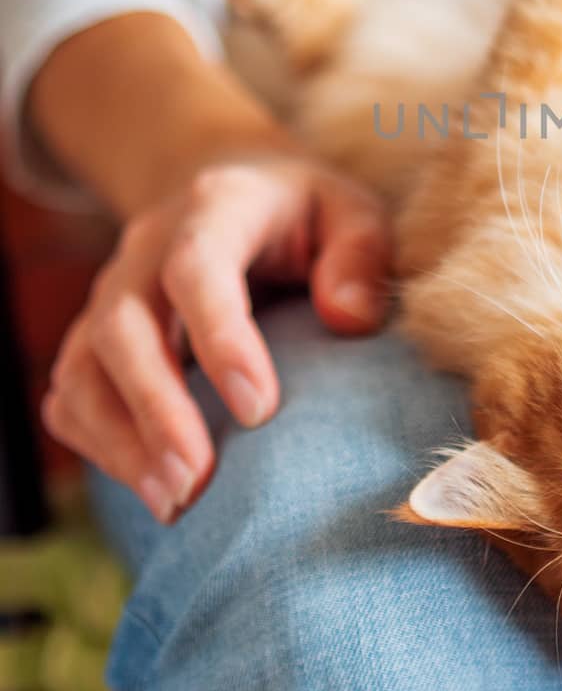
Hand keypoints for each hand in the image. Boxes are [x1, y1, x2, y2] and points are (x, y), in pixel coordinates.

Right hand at [42, 157, 390, 521]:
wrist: (229, 187)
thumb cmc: (302, 213)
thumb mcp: (350, 209)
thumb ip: (360, 255)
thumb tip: (346, 318)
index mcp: (214, 207)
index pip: (197, 267)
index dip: (220, 338)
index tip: (258, 411)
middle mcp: (146, 249)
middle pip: (123, 325)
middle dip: (156, 408)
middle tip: (197, 479)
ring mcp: (111, 293)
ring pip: (83, 367)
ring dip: (120, 441)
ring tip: (174, 502)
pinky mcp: (95, 336)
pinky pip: (71, 393)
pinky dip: (98, 444)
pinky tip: (149, 486)